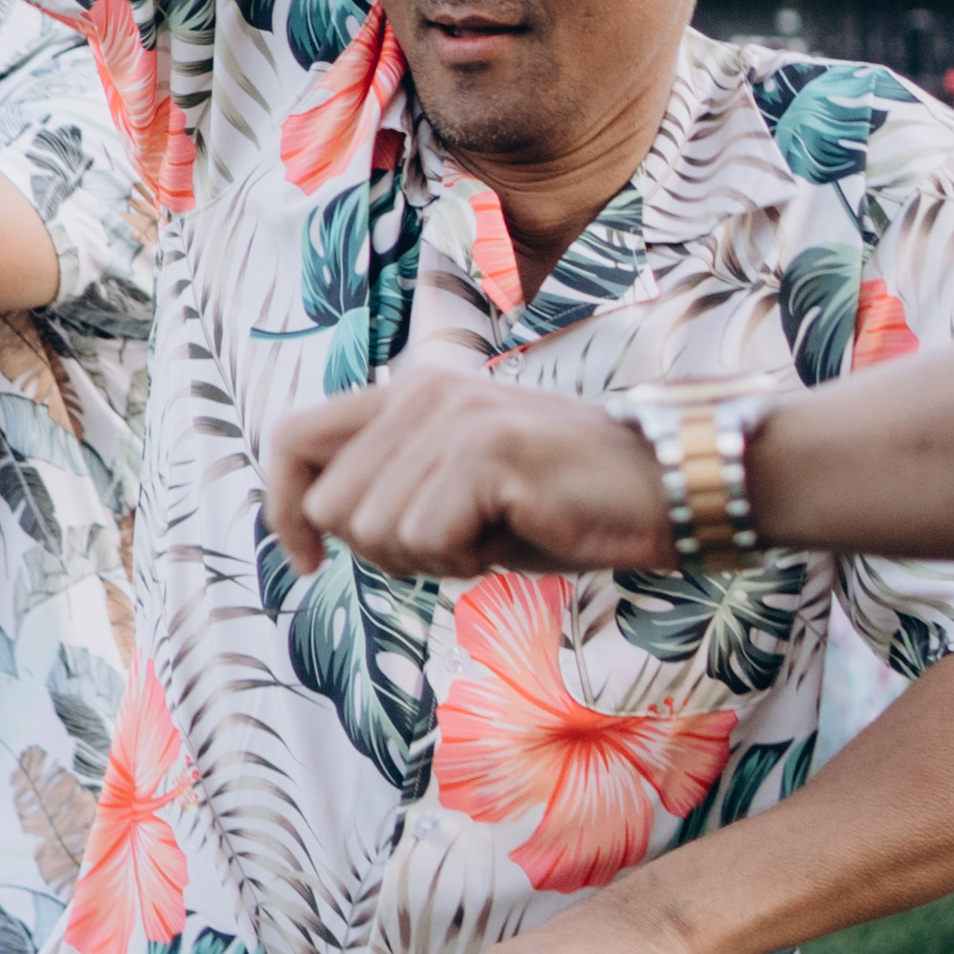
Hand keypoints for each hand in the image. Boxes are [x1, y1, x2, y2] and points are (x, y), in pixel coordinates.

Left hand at [268, 375, 674, 578]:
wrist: (671, 488)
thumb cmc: (564, 505)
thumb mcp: (458, 492)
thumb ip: (389, 491)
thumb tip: (312, 524)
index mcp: (406, 394)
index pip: (291, 439)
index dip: (282, 509)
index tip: (307, 562)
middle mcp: (420, 392)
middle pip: (330, 507)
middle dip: (383, 552)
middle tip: (458, 544)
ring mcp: (453, 416)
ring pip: (375, 530)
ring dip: (432, 558)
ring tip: (494, 530)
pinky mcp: (486, 449)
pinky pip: (427, 540)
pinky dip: (468, 561)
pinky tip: (517, 531)